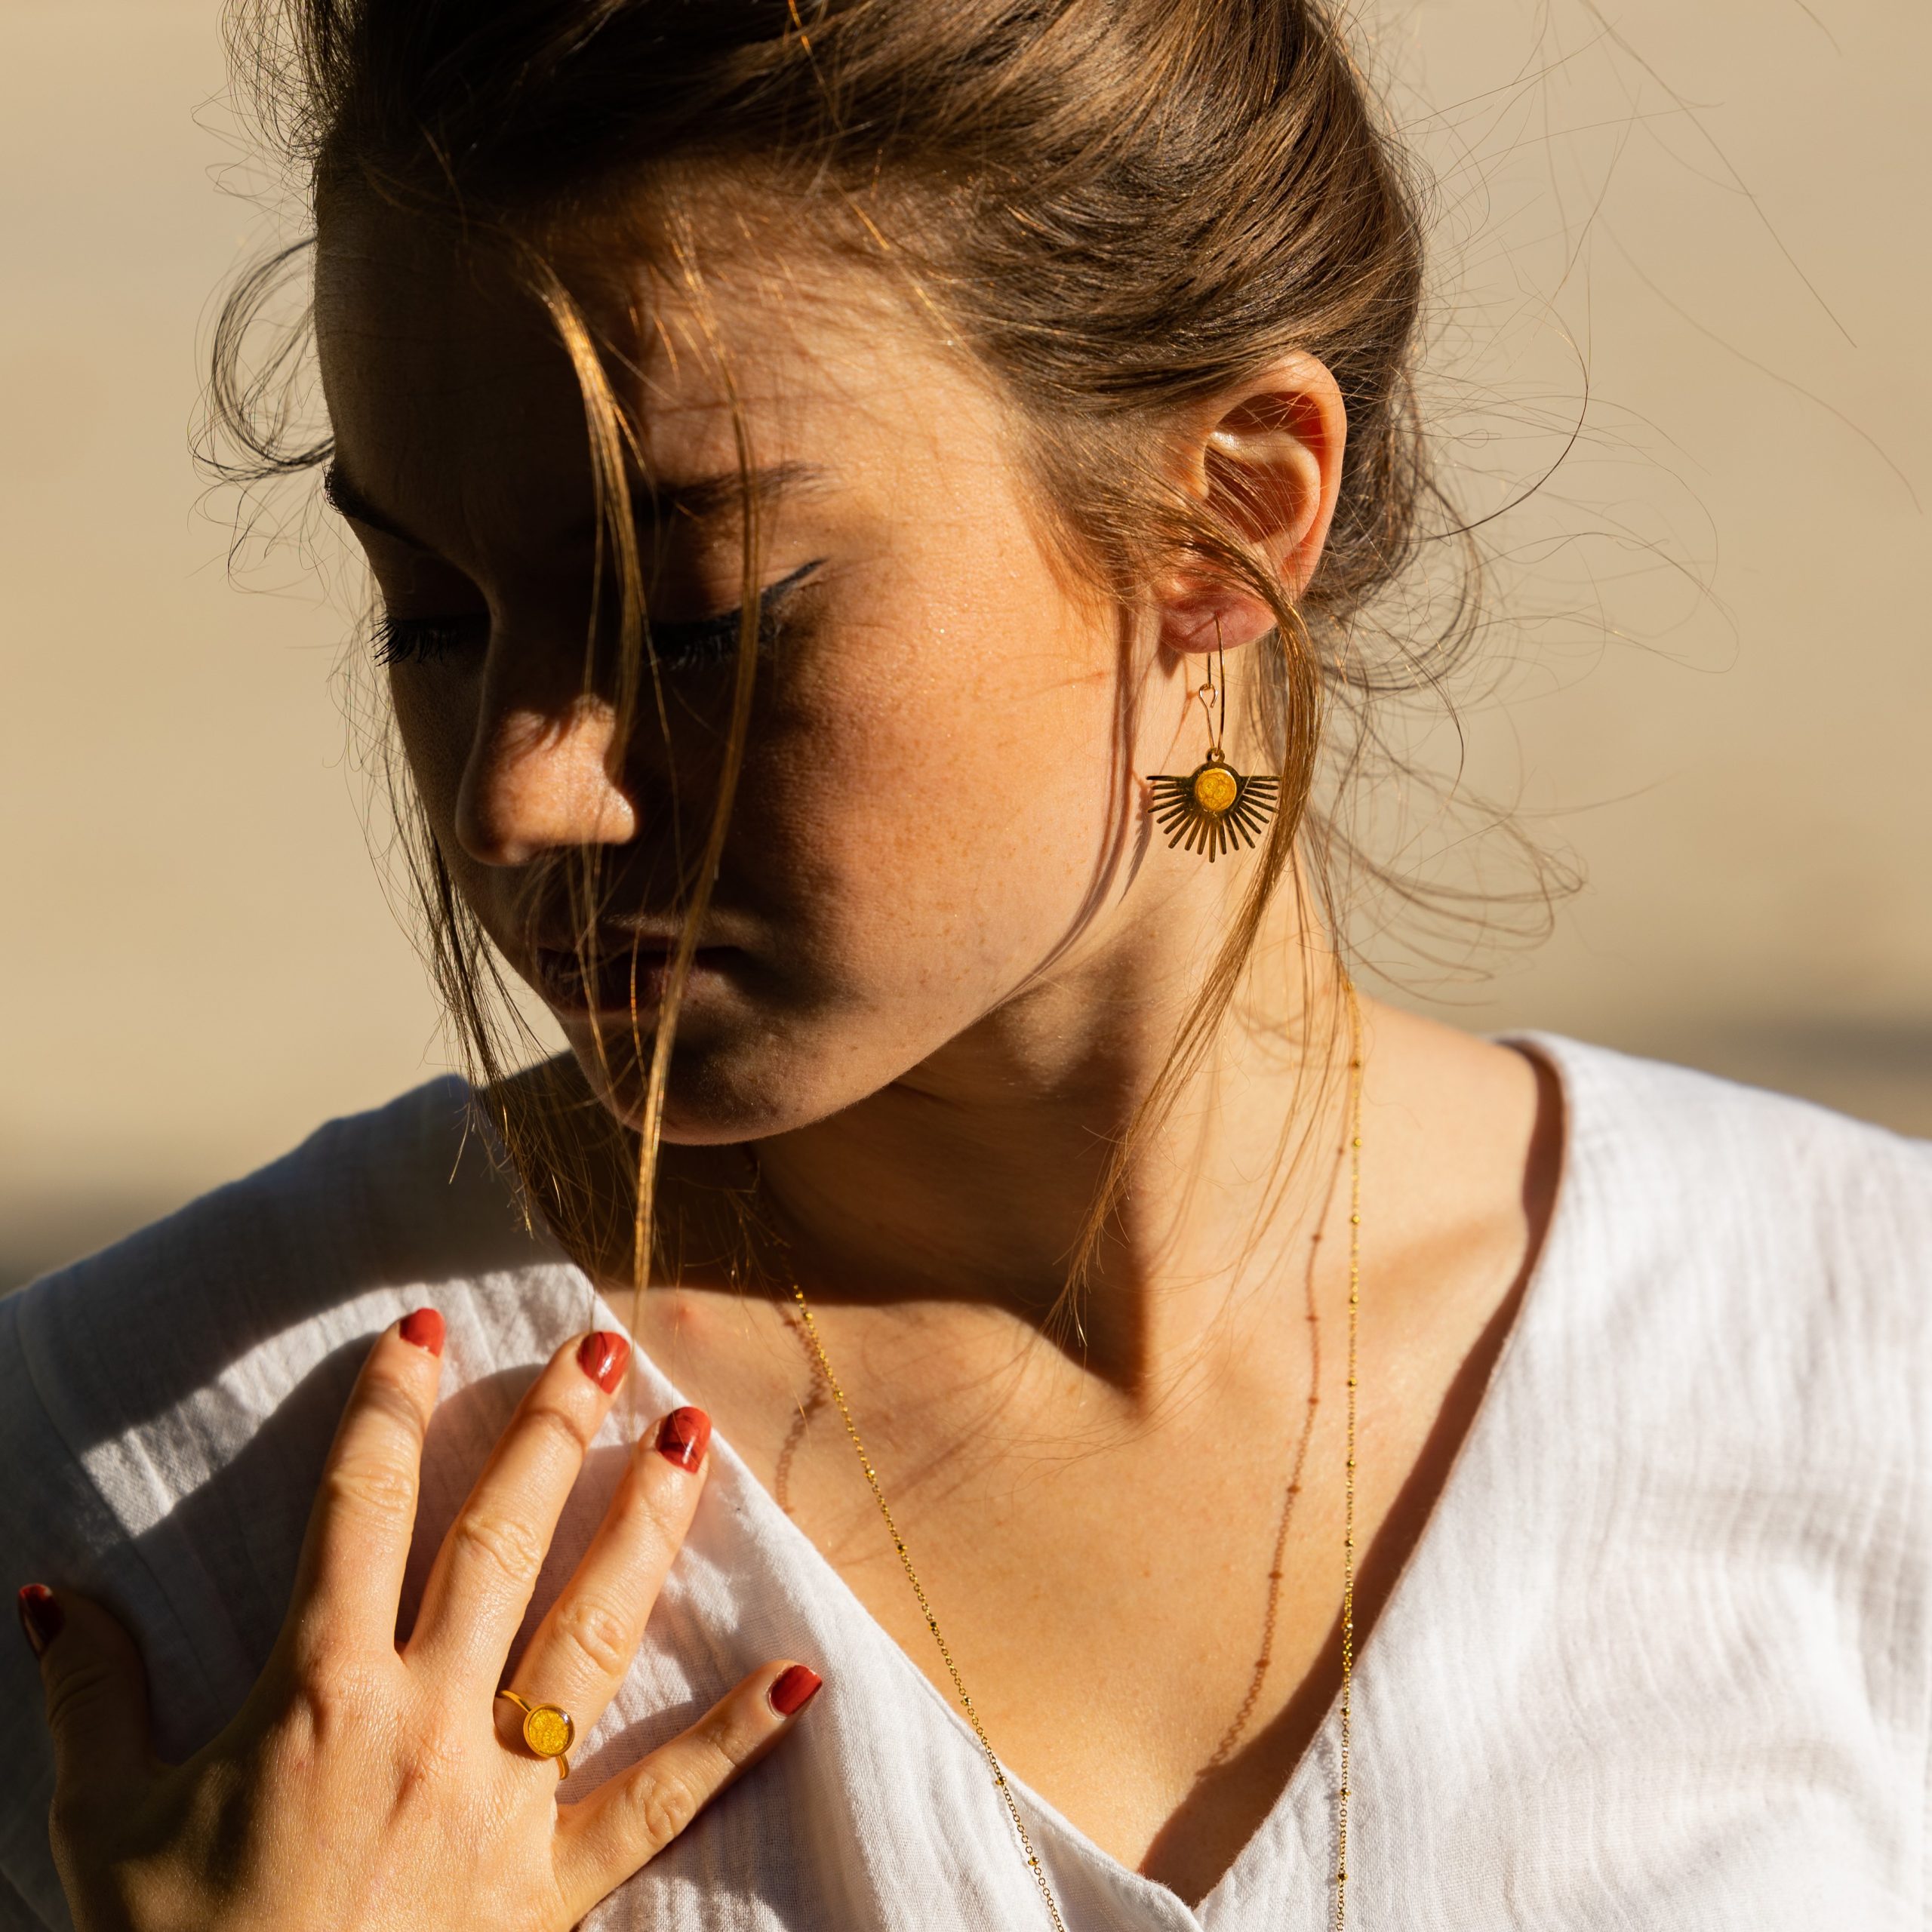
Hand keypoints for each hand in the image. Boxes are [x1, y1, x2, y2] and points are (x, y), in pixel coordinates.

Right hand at [17, 1312, 821, 1931]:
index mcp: (316, 1695)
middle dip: (550, 1433)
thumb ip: (90, 1700)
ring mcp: (504, 1800)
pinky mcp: (553, 1886)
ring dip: (648, 1527)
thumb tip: (52, 1596)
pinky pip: (659, 1803)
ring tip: (694, 1435)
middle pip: (499, 1542)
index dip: (386, 1408)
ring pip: (592, 1633)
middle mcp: (426, 1723)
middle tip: (602, 1346)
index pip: (358, 1510)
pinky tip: (800, 1677)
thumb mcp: (101, 1831)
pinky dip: (731, 1740)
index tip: (423, 1327)